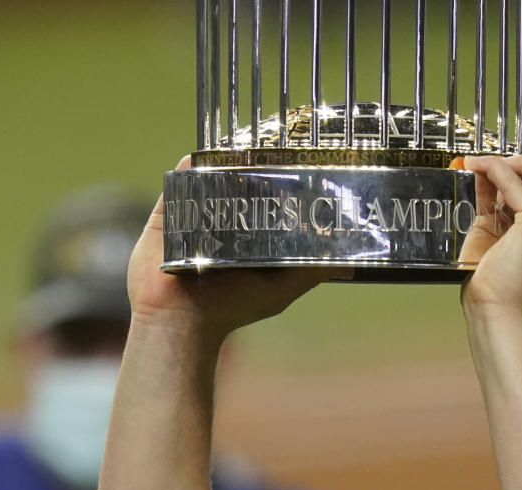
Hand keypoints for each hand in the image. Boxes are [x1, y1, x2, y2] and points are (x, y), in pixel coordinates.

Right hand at [127, 157, 334, 346]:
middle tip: (274, 141)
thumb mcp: (281, 290)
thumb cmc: (232, 308)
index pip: (267, 202)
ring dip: (223, 160)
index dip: (283, 185)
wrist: (182, 319)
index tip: (302, 164)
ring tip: (243, 139)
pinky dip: (191, 165)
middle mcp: (221, 222)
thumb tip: (353, 266)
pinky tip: (207, 153)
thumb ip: (311, 273)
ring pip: (210, 178)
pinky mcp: (168, 213)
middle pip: (238, 185)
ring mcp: (193, 215)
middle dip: (253, 167)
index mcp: (246, 237)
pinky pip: (179, 182)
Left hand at [459, 152, 521, 333]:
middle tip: (507, 164)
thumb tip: (489, 174)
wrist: (499, 322)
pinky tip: (480, 168)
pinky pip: (519, 184)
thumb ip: (508, 211)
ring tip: (493, 165)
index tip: (514, 176)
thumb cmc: (502, 297)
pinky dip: (499, 171)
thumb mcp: (510, 245)